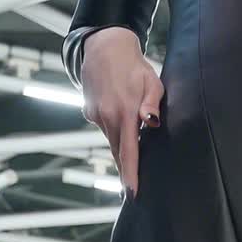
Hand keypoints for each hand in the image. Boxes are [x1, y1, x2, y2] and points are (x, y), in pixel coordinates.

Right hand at [79, 27, 164, 198]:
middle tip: (131, 192)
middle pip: (118, 153)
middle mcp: (107, 117)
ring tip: (131, 164)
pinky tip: (121, 120)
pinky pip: (106, 129)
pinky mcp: (90, 113)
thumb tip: (152, 123)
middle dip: (125, 173)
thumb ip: (152, 104)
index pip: (128, 151)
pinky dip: (115, 132)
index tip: (131, 192)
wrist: (103, 48)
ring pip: (112, 141)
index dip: (130, 174)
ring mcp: (96, 116)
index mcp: (124, 113)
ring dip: (122, 151)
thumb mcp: (152, 82)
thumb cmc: (134, 66)